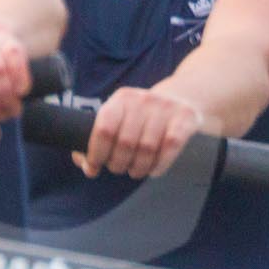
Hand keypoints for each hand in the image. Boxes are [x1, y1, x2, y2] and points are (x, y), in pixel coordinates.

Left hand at [74, 86, 203, 179]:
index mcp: (121, 98)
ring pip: (147, 149)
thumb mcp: (121, 117)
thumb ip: (99, 138)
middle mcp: (143, 100)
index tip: (94, 167)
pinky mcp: (185, 118)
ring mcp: (166, 108)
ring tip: (136, 171)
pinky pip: (169, 148)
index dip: (96, 153)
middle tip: (120, 169)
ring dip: (138, 168)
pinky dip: (159, 165)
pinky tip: (154, 170)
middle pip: (125, 143)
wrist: (183, 98)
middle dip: (118, 164)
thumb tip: (83, 162)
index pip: (103, 129)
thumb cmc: (143, 116)